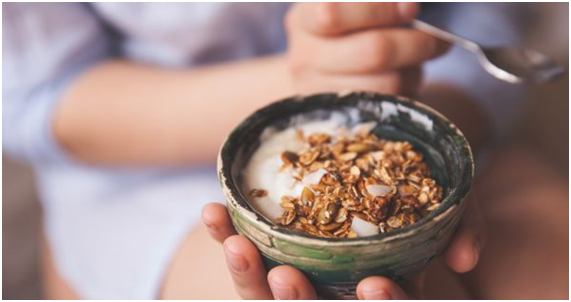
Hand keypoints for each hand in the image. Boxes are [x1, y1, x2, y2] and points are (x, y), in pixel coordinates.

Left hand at [201, 198, 485, 298]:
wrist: (371, 158)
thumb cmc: (411, 188)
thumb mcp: (450, 203)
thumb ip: (464, 225)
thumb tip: (464, 256)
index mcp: (379, 292)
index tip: (374, 285)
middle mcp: (337, 292)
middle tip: (288, 278)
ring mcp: (300, 274)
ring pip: (266, 295)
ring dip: (248, 276)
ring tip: (237, 244)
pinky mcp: (267, 251)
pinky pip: (243, 255)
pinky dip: (227, 235)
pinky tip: (214, 212)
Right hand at [285, 2, 449, 96]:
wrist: (321, 70)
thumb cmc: (346, 28)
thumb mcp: (351, 6)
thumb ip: (377, 4)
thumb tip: (408, 7)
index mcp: (304, 19)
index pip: (332, 14)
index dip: (378, 10)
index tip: (411, 8)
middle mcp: (304, 57)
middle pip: (372, 51)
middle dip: (416, 43)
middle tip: (437, 38)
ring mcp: (320, 92)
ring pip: (388, 83)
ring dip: (414, 70)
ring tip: (416, 59)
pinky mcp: (342, 118)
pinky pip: (390, 106)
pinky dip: (407, 90)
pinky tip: (404, 77)